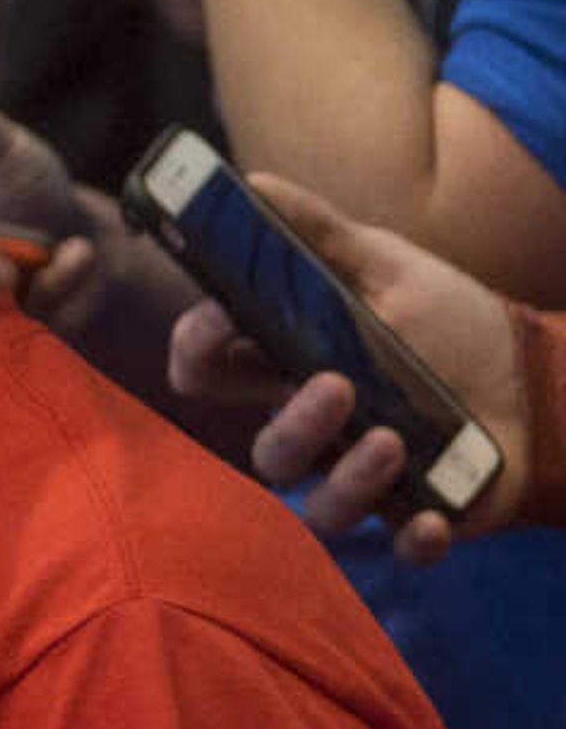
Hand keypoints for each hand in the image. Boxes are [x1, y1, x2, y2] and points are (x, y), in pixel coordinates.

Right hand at [163, 172, 526, 560]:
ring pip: (319, 508)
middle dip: (291, 425)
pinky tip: (432, 517)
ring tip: (392, 442)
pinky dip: (413, 537)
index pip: (211, 372)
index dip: (197, 349)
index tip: (216, 318)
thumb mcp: (386, 264)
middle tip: (335, 384)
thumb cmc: (449, 321)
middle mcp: (316, 432)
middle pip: (263, 451)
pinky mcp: (420, 513)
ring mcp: (364, 478)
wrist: (539, 374)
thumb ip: (317, 232)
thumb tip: (252, 183)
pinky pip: (398, 545)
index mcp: (290, 369)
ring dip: (347, 482)